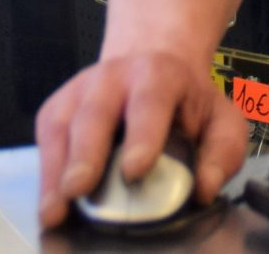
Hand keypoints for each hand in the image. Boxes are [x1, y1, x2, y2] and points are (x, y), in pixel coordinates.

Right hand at [34, 49, 245, 229]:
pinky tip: (50, 200)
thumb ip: (222, 152)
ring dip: (56, 170)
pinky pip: (46, 139)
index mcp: (159, 74)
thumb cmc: (184, 99)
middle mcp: (113, 76)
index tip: (135, 171)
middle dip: (86, 154)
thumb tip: (204, 188)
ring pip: (62, 126)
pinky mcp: (57, 107)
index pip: (149, 102)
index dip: (142, 136)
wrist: (151, 59)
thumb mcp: (220, 117)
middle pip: (95, 113)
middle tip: (79, 190)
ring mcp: (79, 89)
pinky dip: (46, 172)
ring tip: (55, 209)